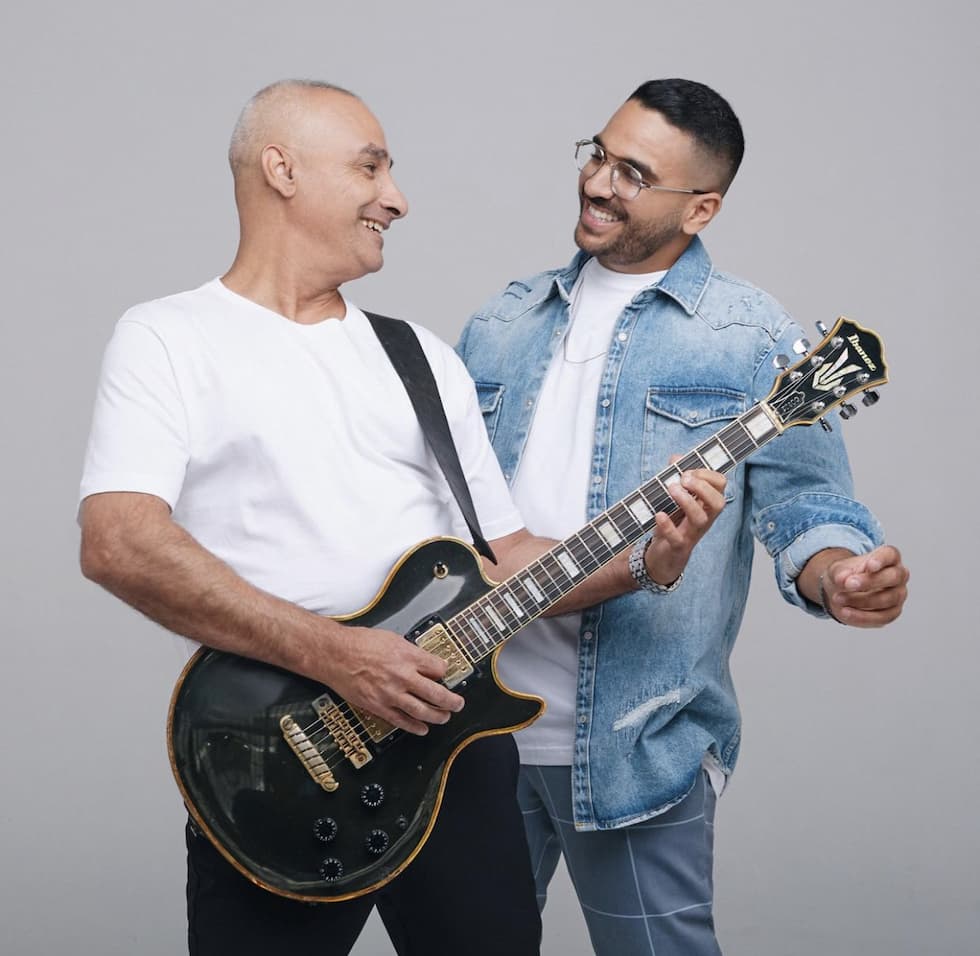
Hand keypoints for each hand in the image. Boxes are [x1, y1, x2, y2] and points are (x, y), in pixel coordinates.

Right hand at [318, 623, 464, 735]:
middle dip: (452, 700)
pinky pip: (401, 721)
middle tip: (458, 703)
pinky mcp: (378, 706)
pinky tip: (423, 729)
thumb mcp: (392, 638)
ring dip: (438, 716)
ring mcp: (391, 694)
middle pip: (437, 693)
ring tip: (445, 717)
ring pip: (423, 711)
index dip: (445, 673)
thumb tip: (423, 661)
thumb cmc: (359, 643)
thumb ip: (410, 652)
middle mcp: (402, 676)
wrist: (335, 654)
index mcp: (408, 656)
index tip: (445, 675)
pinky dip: (415, 727)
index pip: (439, 669)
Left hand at [645, 460, 726, 585]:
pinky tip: (660, 514)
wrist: (662, 556)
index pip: (720, 485)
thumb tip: (676, 458)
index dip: (706, 474)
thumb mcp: (674, 498)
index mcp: (706, 503)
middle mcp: (704, 518)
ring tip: (671, 489)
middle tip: (683, 480)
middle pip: (718, 503)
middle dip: (702, 487)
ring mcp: (693, 533)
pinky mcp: (678, 546)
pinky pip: (677, 538)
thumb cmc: (673, 522)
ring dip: (687, 501)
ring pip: (701, 519)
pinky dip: (668, 526)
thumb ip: (675, 476)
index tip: (687, 471)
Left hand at [821, 545, 908, 626]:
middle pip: (894, 577)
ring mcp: (898, 595)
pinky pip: (882, 617)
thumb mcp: (838, 570)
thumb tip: (843, 580)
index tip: (869, 566)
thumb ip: (840, 573)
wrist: (842, 591)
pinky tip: (845, 612)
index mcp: (888, 557)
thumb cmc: (846, 575)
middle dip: (870, 582)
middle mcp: (898, 575)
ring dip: (861, 600)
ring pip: (888, 599)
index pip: (890, 554)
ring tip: (838, 598)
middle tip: (849, 584)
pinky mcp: (892, 612)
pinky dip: (862, 616)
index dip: (882, 559)